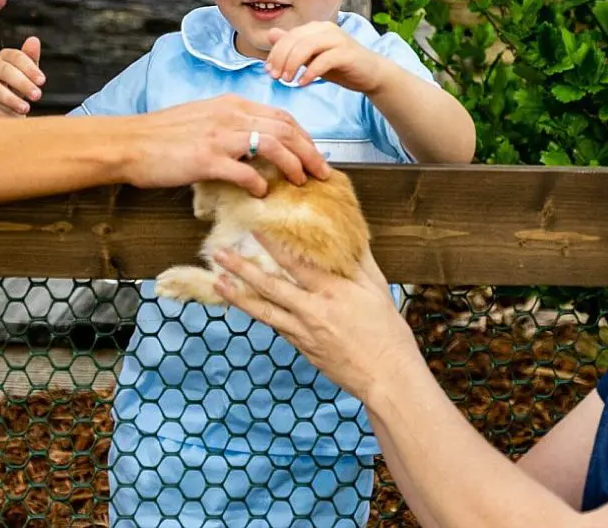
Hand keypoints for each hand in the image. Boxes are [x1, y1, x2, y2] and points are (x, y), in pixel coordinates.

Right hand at [0, 37, 44, 116]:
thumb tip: (34, 40)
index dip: (30, 68)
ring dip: (11, 99)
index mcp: (4, 57)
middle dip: (22, 83)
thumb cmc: (17, 84)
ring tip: (26, 108)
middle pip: (5, 71)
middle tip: (37, 96)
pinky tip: (13, 117)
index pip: (16, 57)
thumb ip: (31, 57)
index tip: (42, 81)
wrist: (3, 104)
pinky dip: (1, 113)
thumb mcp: (27, 70)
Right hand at [121, 94, 329, 195]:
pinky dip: (259, 183)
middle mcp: (230, 115)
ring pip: (273, 144)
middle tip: (322, 173)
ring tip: (302, 183)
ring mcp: (219, 136)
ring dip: (294, 164)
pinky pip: (245, 171)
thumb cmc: (161, 136)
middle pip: (286, 128)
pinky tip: (262, 194)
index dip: (303, 136)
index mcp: (231, 105)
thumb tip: (252, 145)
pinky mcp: (207, 159)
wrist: (129, 143)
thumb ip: (230, 126)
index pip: (280, 116)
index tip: (314, 154)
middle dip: (310, 151)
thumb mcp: (202, 119)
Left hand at [212, 240, 421, 399]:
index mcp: (332, 292)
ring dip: (239, 296)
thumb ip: (359, 261)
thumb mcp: (377, 290)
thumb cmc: (388, 332)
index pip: (295, 263)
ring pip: (263, 311)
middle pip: (269, 286)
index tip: (253, 229)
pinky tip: (248, 306)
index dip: (272, 245)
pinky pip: (276, 327)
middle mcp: (312, 311)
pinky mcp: (302, 349)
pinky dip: (259, 314)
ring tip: (219, 282)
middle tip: (220, 254)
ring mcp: (303, 333)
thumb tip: (350, 233)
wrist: (387, 378)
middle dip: (241, 269)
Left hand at [265, 22, 384, 92]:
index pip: (288, 36)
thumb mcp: (311, 57)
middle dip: (281, 59)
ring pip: (307, 47)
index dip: (275, 53)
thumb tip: (271, 34)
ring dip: (293, 64)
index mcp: (316, 28)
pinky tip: (303, 83)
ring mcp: (337, 39)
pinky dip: (310, 72)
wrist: (370, 73)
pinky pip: (323, 60)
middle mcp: (326, 29)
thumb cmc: (339, 66)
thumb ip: (293, 47)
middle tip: (275, 77)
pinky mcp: (347, 53)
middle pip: (295, 40)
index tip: (268, 70)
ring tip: (287, 80)